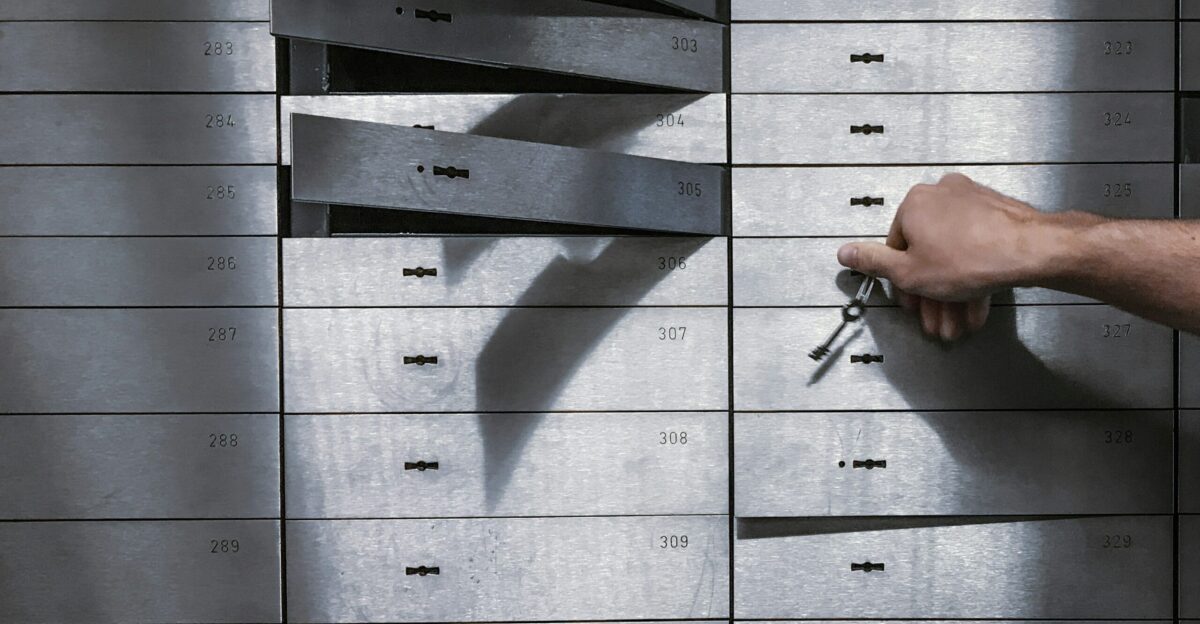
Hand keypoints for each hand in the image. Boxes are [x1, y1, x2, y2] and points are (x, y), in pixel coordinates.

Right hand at [835, 173, 1077, 340]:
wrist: (1031, 251)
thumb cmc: (970, 260)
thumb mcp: (909, 273)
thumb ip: (873, 263)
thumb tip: (845, 252)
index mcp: (914, 204)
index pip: (897, 247)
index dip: (904, 282)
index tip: (914, 302)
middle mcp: (941, 194)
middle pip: (928, 251)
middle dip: (932, 292)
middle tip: (937, 317)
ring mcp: (972, 200)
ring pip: (954, 252)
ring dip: (954, 290)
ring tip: (958, 318)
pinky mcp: (996, 211)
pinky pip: (976, 244)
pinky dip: (974, 273)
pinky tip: (977, 302)